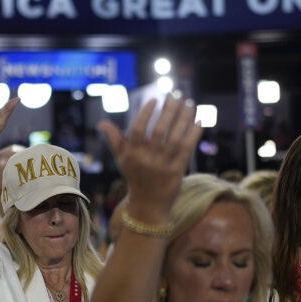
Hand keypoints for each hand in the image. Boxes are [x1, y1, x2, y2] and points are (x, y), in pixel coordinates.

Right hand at [98, 97, 201, 222]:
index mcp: (132, 155)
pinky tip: (198, 121)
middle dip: (169, 110)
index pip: (138, 130)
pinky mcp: (176, 172)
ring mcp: (162, 166)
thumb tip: (102, 123)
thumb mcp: (122, 160)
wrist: (148, 206)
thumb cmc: (135, 178)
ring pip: (175, 138)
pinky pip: (186, 149)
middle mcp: (146, 160)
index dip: (146, 113)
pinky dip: (193, 135)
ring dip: (183, 118)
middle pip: (159, 130)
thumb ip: (114, 140)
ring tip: (189, 103)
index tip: (155, 100)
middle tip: (176, 95)